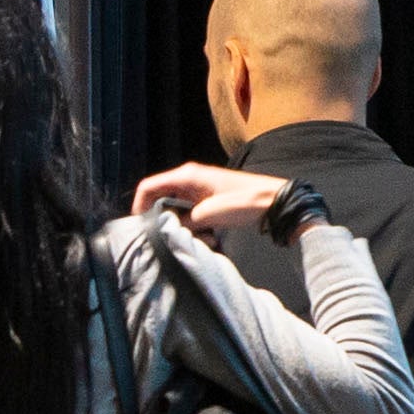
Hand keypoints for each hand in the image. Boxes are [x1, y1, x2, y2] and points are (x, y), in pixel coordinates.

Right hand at [130, 160, 291, 237]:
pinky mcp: (207, 200)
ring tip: (197, 237)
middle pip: (160, 198)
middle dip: (162, 218)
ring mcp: (198, 189)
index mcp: (187, 175)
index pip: (149, 186)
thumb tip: (170, 228)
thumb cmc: (246, 202)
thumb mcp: (210, 214)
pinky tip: (208, 236)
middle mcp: (189, 179)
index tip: (140, 226)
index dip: (139, 205)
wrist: (274, 201)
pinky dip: (193, 226)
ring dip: (180, 225)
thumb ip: (184, 220)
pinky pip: (189, 213)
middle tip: (170, 236)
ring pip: (175, 208)